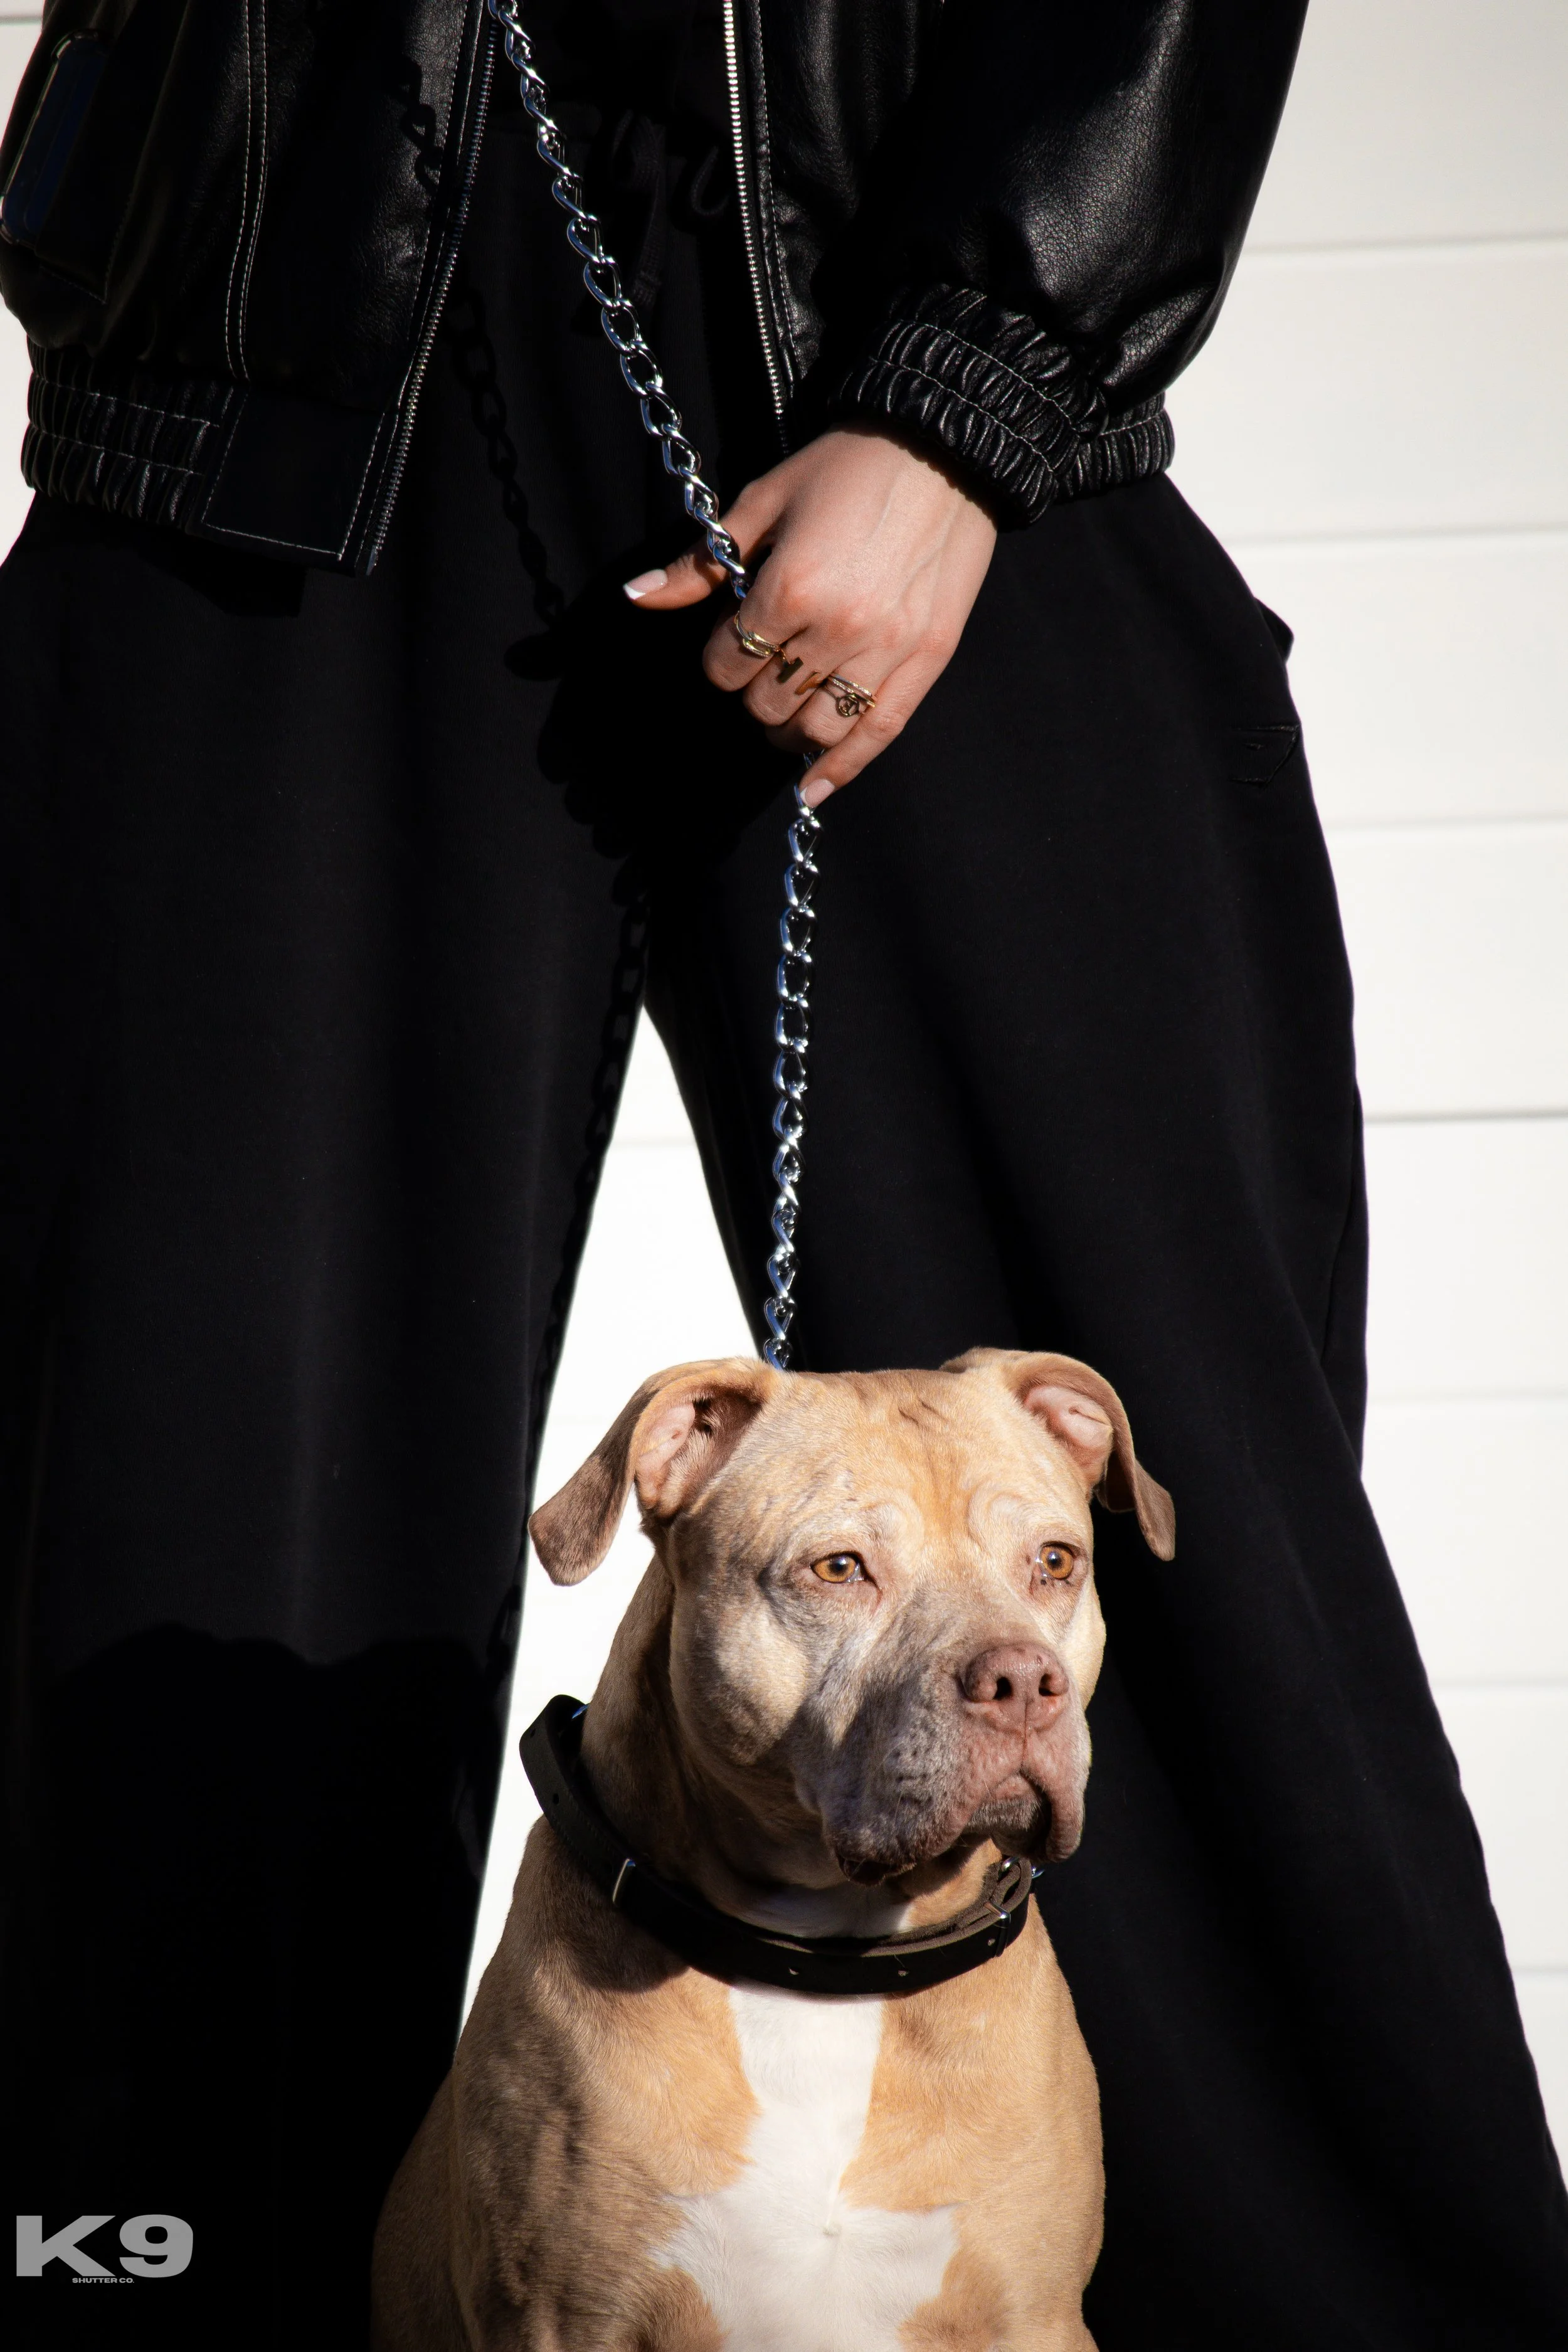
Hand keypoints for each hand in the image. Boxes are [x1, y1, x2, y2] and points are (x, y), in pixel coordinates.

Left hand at [623, 423, 996, 805]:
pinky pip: (878, 733)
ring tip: (785, 715)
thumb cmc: (847, 466)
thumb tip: (635, 596)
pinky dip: (843, 768)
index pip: (727, 665)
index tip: (732, 641)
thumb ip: (700, 563)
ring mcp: (887, 650)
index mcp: (789, 588)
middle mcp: (837, 629)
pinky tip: (814, 790)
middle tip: (762, 667)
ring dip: (789, 732)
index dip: (719, 660)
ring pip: (817, 729)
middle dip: (753, 692)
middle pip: (767, 704)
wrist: (944, 446)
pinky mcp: (927, 659)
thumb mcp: (763, 501)